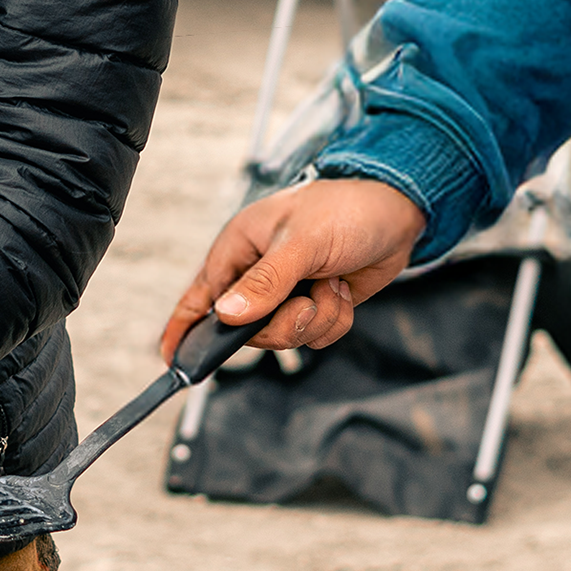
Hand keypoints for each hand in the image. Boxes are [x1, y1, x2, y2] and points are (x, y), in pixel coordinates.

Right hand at [162, 176, 427, 358]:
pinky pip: (317, 337)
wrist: (398, 210)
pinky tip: (343, 290)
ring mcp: (287, 294)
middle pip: (249, 332)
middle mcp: (257, 276)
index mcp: (239, 251)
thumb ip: (265, 282)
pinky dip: (335, 320)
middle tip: (307, 300)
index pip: (199, 298)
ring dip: (318, 318)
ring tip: (331, 285)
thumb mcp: (301, 243)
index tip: (173, 361)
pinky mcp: (316, 305)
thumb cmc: (343, 209)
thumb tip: (227, 316)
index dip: (183, 330)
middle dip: (285, 324)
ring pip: (287, 338)